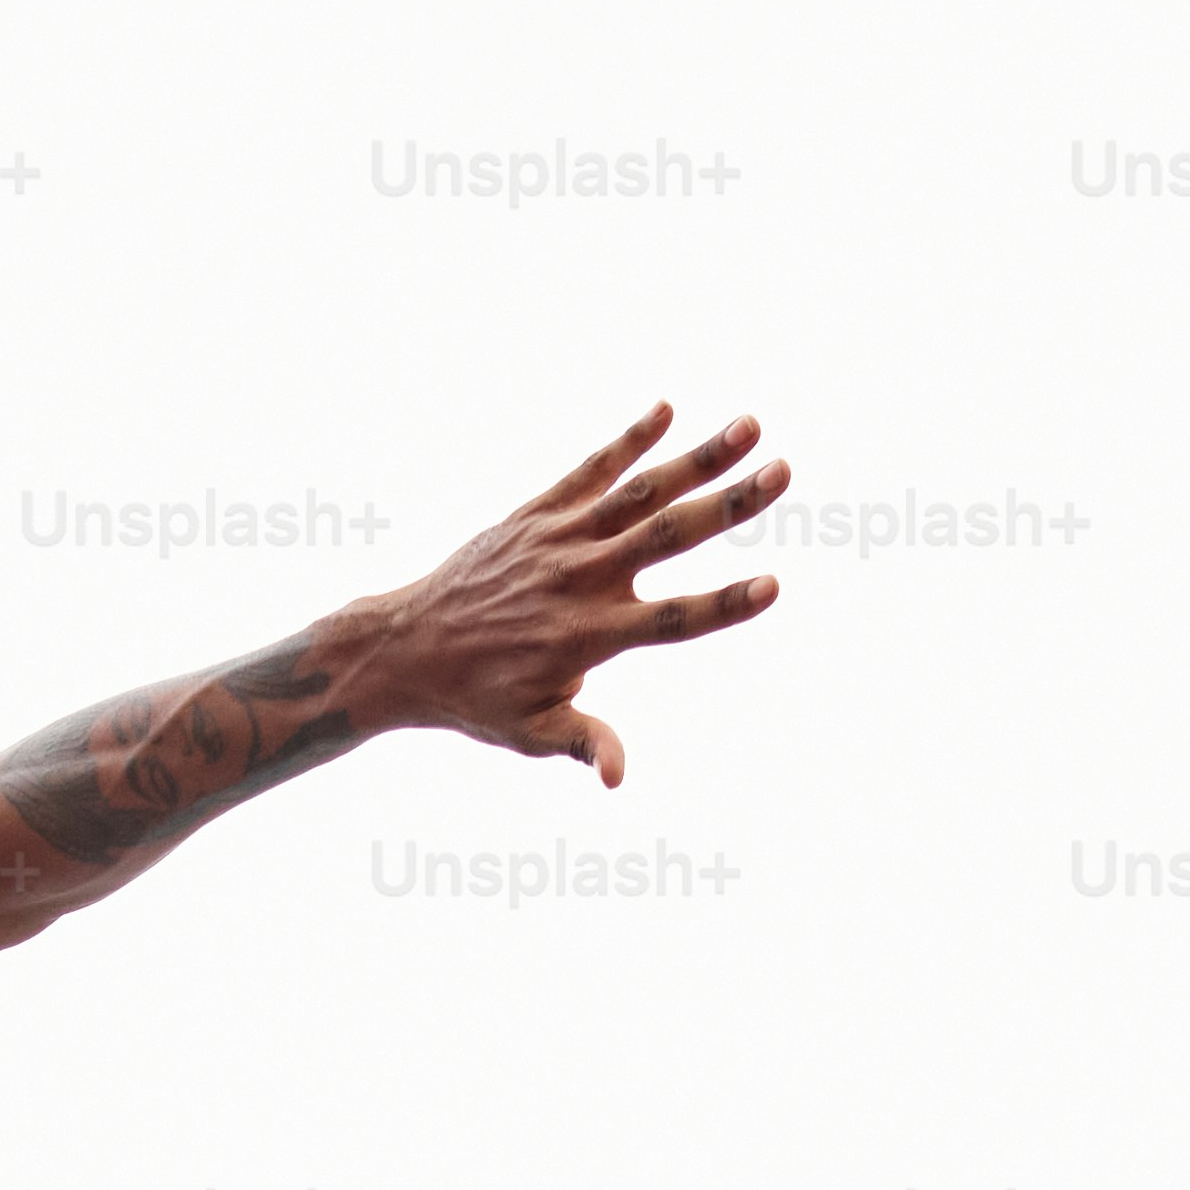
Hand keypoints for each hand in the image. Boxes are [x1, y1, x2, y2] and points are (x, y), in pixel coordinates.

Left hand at [351, 403, 790, 784]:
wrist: (405, 646)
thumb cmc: (475, 697)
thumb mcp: (529, 731)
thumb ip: (581, 742)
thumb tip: (617, 779)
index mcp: (589, 636)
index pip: (672, 620)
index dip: (724, 604)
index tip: (774, 585)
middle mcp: (579, 579)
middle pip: (668, 535)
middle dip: (729, 503)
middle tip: (784, 471)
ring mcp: (558, 540)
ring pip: (639, 491)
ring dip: (696, 457)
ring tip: (750, 425)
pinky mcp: (535, 515)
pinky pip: (588, 471)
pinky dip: (627, 441)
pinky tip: (666, 410)